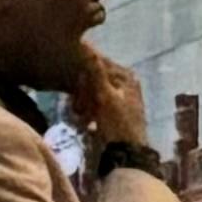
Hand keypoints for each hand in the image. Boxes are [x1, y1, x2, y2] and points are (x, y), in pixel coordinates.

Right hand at [64, 40, 149, 155]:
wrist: (127, 155)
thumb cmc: (118, 124)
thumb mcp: (105, 97)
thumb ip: (95, 72)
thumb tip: (86, 46)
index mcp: (126, 76)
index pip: (98, 63)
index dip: (83, 75)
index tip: (74, 90)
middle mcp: (124, 83)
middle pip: (93, 78)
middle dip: (82, 93)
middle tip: (77, 108)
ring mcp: (119, 98)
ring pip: (92, 92)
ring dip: (83, 104)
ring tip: (81, 117)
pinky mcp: (113, 112)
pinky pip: (94, 104)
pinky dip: (88, 112)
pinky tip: (86, 123)